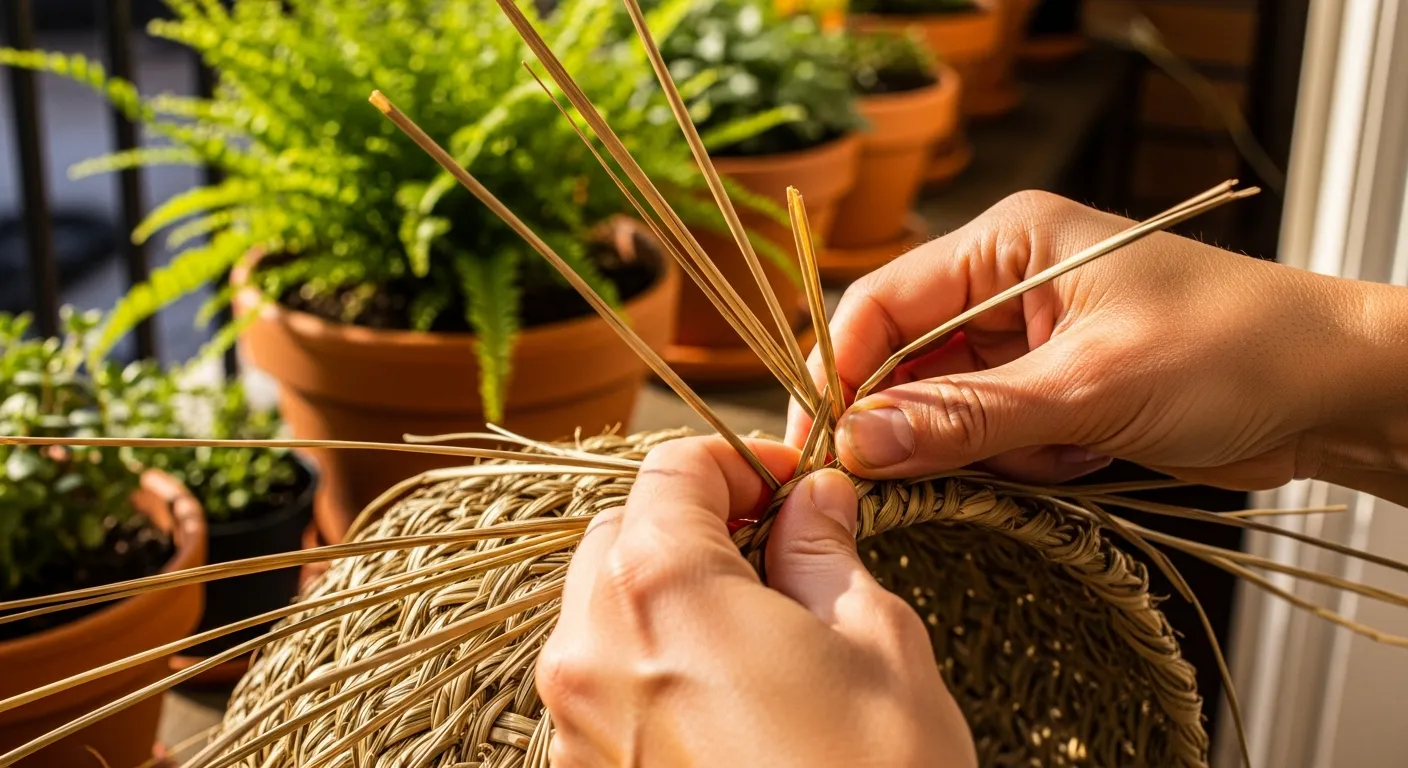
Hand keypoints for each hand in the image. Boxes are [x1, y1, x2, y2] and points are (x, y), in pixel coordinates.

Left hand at [537, 436, 976, 766]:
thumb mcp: (876, 645)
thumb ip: (827, 554)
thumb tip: (814, 502)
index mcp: (660, 589)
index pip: (671, 471)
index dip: (739, 462)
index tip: (791, 486)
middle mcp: (592, 649)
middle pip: (621, 533)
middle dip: (693, 521)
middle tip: (776, 543)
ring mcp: (575, 723)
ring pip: (600, 608)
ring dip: (666, 589)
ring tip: (756, 620)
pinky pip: (600, 682)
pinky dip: (648, 658)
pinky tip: (724, 688)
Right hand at [787, 191, 1407, 501]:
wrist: (1334, 392)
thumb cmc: (1234, 349)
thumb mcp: (1090, 386)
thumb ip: (968, 416)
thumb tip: (860, 442)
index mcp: (1007, 244)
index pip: (883, 303)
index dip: (841, 373)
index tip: (820, 446)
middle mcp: (1006, 286)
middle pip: (906, 361)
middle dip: (913, 423)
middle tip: (906, 480)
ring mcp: (1028, 343)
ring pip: (946, 409)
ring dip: (982, 449)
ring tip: (1057, 454)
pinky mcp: (1052, 394)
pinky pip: (993, 438)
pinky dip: (1021, 464)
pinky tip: (1080, 462)